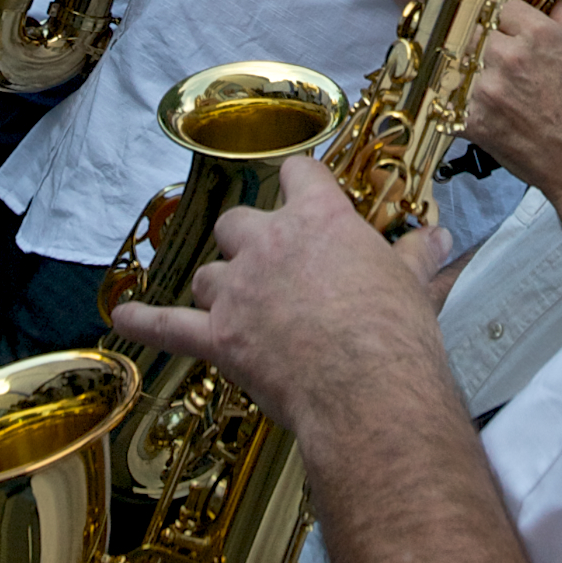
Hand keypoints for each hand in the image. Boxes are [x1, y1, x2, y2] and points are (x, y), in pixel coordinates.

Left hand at [108, 158, 447, 438]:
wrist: (367, 388)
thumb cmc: (394, 334)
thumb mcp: (412, 284)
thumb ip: (416, 255)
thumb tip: (438, 238)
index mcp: (319, 220)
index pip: (299, 174)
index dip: (300, 182)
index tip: (303, 188)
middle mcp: (269, 244)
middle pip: (238, 222)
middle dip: (248, 239)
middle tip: (270, 262)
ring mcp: (238, 291)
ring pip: (208, 272)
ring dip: (219, 285)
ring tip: (237, 304)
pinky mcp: (218, 337)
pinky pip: (168, 325)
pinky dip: (144, 323)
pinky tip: (124, 319)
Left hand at [465, 0, 561, 222]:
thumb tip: (559, 3)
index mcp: (540, 35)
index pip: (499, 3)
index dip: (500, 14)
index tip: (501, 23)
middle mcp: (510, 57)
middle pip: (471, 28)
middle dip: (478, 37)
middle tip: (488, 52)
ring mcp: (488, 90)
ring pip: (456, 62)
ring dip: (465, 69)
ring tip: (479, 81)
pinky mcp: (474, 123)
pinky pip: (448, 101)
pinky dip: (455, 103)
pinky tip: (470, 107)